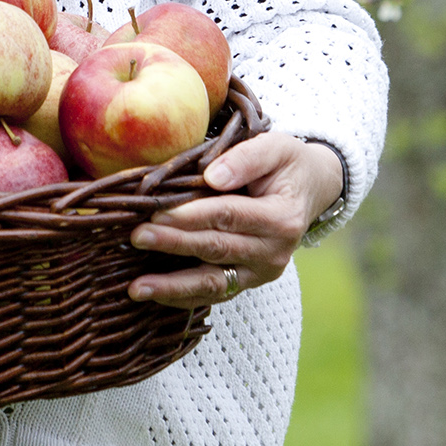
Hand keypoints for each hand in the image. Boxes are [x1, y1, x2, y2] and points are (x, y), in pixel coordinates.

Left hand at [125, 133, 344, 309]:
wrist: (309, 190)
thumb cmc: (287, 164)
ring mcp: (260, 273)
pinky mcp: (246, 282)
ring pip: (212, 283)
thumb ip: (246, 158)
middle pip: (215, 249)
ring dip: (172, 287)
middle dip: (173, 244)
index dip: (191, 216)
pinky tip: (154, 295)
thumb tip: (212, 176)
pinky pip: (212, 294)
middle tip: (137, 237)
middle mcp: (274, 253)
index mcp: (282, 218)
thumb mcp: (276, 147)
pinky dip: (182, 297)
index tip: (156, 212)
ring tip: (137, 287)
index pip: (229, 216)